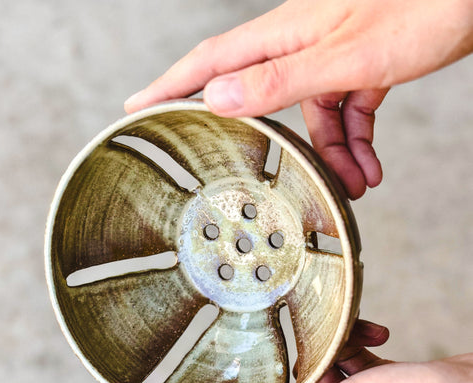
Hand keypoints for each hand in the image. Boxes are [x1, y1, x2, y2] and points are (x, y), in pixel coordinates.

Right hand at [125, 0, 472, 197]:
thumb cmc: (425, 8)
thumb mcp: (348, 53)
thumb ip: (282, 79)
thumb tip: (217, 97)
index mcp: (285, 35)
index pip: (210, 61)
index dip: (170, 84)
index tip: (136, 105)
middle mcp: (300, 46)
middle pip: (255, 97)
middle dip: (243, 134)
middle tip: (219, 161)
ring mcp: (331, 59)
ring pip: (312, 119)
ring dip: (330, 156)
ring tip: (353, 186)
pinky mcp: (360, 69)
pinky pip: (346, 116)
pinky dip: (356, 145)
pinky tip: (370, 169)